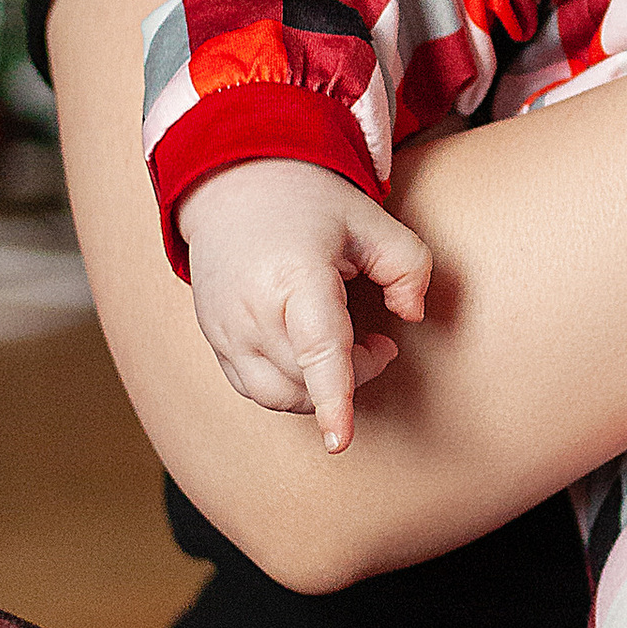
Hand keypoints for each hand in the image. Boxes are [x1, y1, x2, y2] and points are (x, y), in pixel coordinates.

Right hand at [174, 157, 432, 452]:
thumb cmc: (309, 205)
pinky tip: (309, 354)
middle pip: (308, 379)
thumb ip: (409, 266)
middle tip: (379, 342)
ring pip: (280, 395)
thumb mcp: (371, 220)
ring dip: (321, 390)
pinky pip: (256, 390)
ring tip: (346, 348)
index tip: (340, 441)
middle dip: (356, 375)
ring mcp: (225, 330)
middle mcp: (251, 309)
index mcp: (293, 276)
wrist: (233, 186)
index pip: (317, 349)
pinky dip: (291, 387)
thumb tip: (412, 315)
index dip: (334, 398)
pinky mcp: (214, 342)